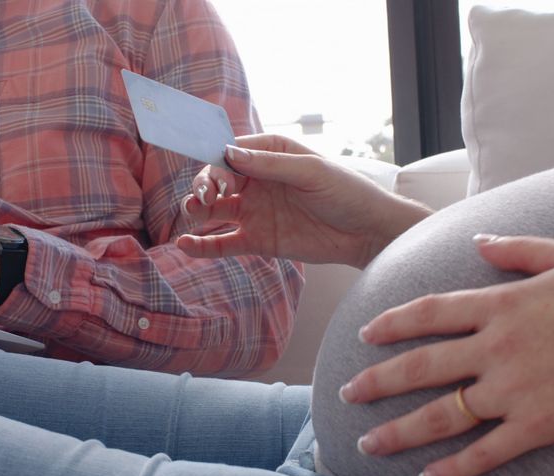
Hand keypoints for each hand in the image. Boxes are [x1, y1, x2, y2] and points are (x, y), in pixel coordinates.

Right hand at [175, 134, 430, 268]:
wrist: (367, 233)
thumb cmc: (346, 192)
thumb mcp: (311, 172)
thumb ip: (270, 164)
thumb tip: (228, 153)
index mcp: (270, 154)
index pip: (230, 152)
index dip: (217, 163)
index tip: (220, 178)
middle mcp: (257, 181)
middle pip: (216, 179)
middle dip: (203, 185)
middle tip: (205, 198)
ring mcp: (254, 212)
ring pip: (213, 209)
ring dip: (196, 209)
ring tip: (192, 214)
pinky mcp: (257, 240)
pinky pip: (223, 242)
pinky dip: (203, 244)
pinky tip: (186, 245)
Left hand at [340, 234, 553, 475]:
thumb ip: (518, 249)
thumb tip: (480, 241)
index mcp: (503, 304)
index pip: (430, 312)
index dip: (392, 323)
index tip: (365, 334)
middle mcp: (498, 348)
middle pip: (422, 366)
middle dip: (377, 381)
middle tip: (345, 394)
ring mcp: (515, 389)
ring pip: (442, 415)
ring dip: (399, 431)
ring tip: (366, 444)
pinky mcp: (539, 425)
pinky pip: (487, 453)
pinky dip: (455, 469)